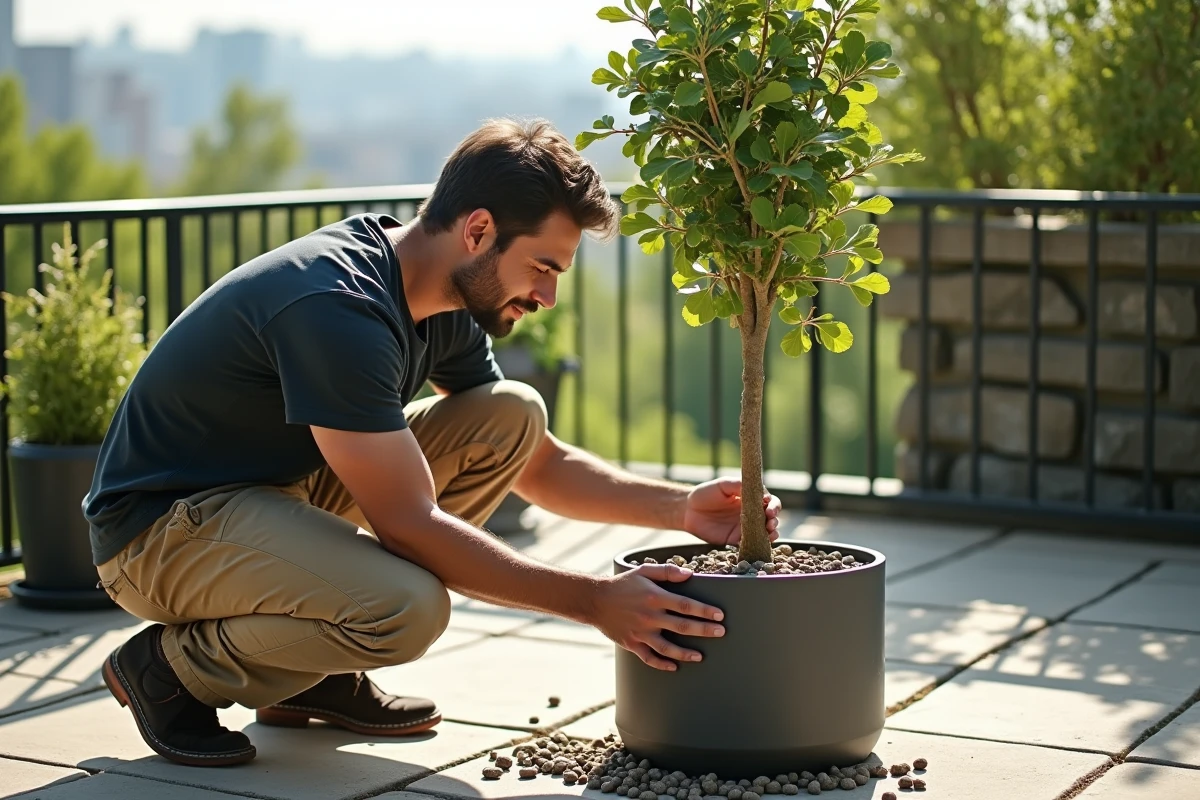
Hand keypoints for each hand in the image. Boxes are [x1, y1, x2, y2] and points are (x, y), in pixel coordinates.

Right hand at [589, 564, 724, 670]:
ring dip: (686, 653)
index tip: (719, 615)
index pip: (687, 605)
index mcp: (655, 597)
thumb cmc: (622, 584)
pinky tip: (674, 666)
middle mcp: (650, 616)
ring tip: (700, 656)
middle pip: (683, 626)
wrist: (594, 600)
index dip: (705, 611)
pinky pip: (649, 658)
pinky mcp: (632, 644)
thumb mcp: (643, 571)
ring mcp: (641, 632)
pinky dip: (662, 664)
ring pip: (668, 648)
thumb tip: (690, 574)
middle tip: (721, 633)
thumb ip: (667, 571)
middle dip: (704, 630)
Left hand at [682, 477, 781, 546]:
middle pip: (771, 517)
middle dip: (774, 519)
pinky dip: (758, 544)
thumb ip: (738, 485)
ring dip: (772, 533)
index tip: (768, 506)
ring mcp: (745, 527)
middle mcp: (752, 513)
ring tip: (770, 533)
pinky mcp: (736, 540)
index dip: (772, 504)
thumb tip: (756, 489)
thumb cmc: (706, 493)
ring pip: (765, 532)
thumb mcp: (722, 485)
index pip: (769, 500)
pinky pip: (751, 543)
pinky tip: (759, 543)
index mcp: (751, 498)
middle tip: (770, 521)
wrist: (688, 510)